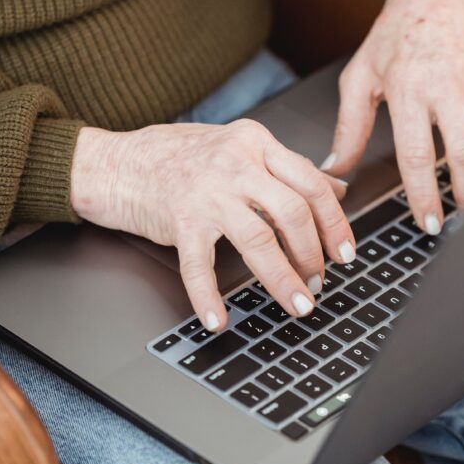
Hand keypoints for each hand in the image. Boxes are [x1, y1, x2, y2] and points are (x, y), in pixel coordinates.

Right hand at [70, 119, 355, 330]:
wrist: (117, 163)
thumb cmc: (178, 156)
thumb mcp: (240, 148)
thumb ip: (287, 167)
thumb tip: (337, 188)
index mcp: (256, 143)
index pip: (311, 183)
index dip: (335, 222)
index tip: (346, 252)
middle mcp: (235, 163)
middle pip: (292, 212)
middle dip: (313, 254)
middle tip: (319, 282)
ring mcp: (207, 191)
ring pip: (258, 240)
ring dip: (282, 279)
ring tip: (297, 304)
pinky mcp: (179, 220)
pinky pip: (199, 266)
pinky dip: (208, 297)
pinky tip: (218, 319)